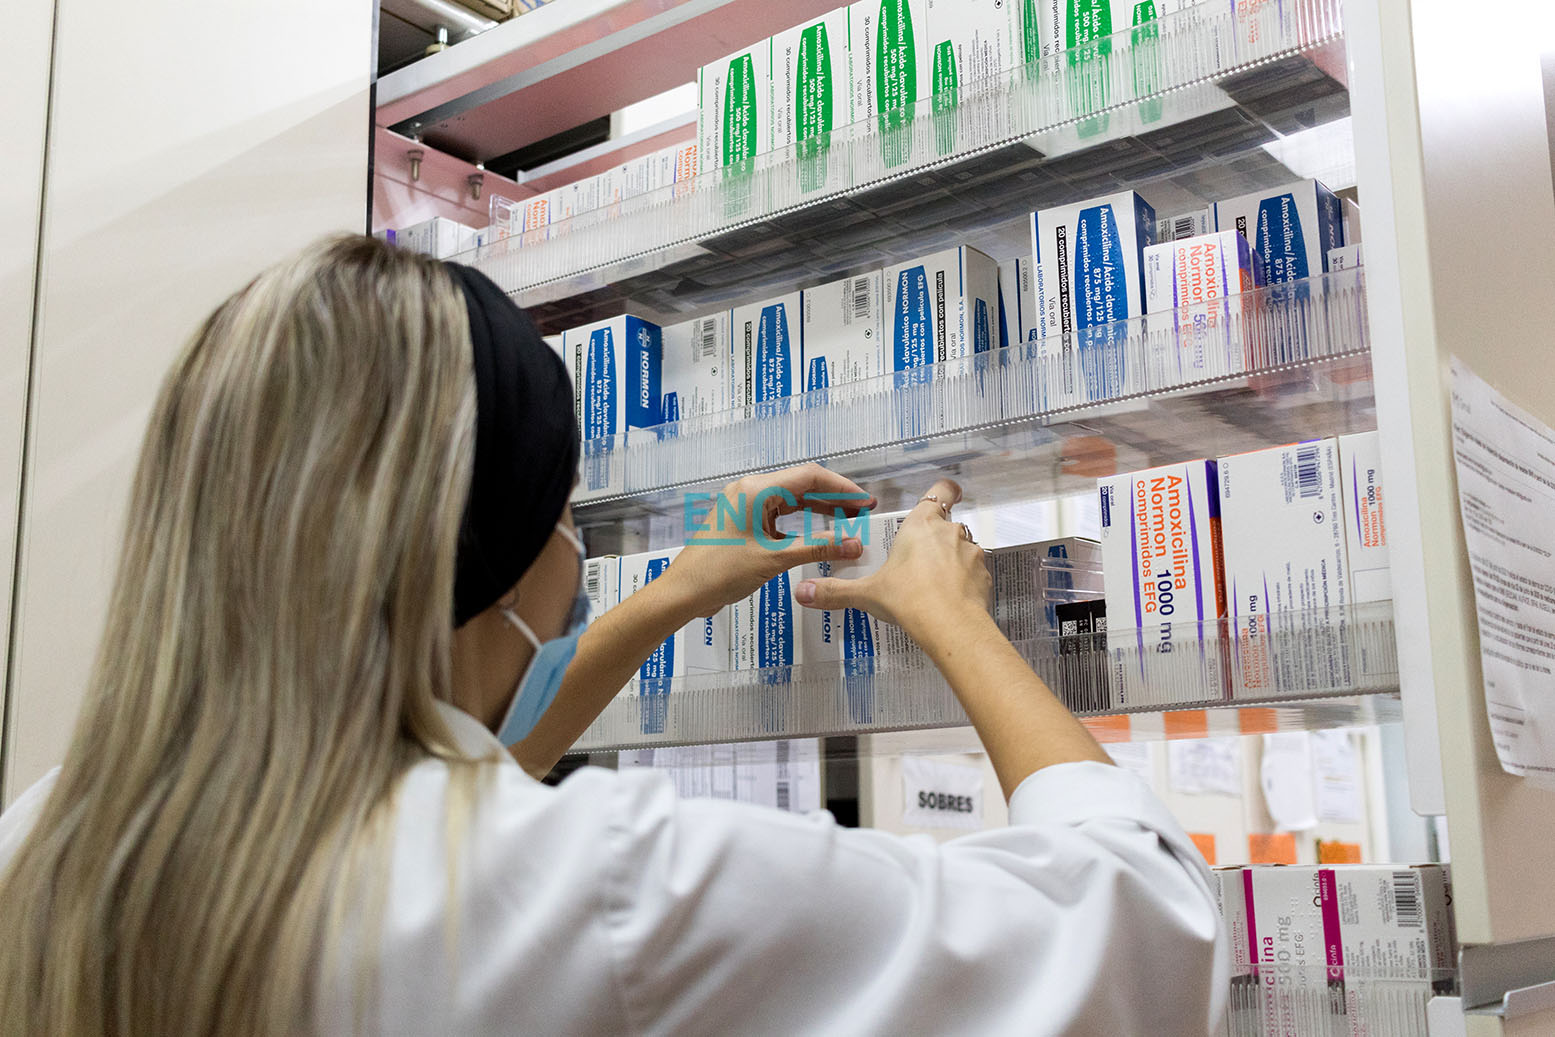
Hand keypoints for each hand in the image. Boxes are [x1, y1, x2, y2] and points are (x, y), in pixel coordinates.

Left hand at [664, 463, 876, 614]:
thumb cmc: (719, 573)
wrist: (683, 593)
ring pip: (790, 500)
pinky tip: (818, 535)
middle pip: (801, 485)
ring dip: (818, 510)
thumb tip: (854, 544)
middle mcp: (748, 490)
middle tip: (862, 512)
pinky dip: (800, 524)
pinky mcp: (741, 522)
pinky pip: (777, 515)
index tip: (866, 501)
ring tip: (847, 521)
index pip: (809, 477)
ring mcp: (743, 505)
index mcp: (755, 490)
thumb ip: (818, 548)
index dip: (842, 488)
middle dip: (833, 498)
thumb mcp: (774, 559)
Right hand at [793, 478, 990, 648]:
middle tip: (917, 559)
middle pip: (949, 523)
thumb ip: (836, 591)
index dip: (945, 491)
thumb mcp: (867, 594)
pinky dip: (964, 582)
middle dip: (936, 538)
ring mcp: (972, 554)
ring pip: (963, 548)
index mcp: (922, 524)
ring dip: (952, 560)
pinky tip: (949, 599)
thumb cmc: (910, 598)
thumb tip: (804, 592)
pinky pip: (975, 573)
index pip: (942, 490)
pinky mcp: (984, 577)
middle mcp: (950, 532)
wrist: (950, 626)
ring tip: (933, 584)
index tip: (944, 495)